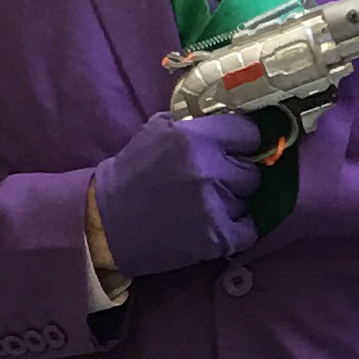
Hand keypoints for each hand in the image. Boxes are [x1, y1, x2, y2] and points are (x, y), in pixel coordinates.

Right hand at [88, 107, 267, 275]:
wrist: (107, 222)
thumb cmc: (132, 174)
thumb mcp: (156, 130)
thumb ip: (195, 123)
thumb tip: (229, 120)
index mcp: (195, 138)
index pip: (248, 133)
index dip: (242, 142)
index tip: (235, 151)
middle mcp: (209, 169)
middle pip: (251, 171)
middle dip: (235, 176)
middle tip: (212, 183)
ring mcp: (215, 205)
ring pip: (247, 200)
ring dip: (231, 204)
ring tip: (203, 206)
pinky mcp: (216, 237)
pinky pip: (248, 232)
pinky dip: (235, 231)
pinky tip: (214, 227)